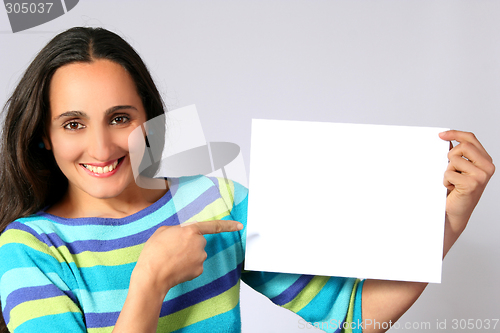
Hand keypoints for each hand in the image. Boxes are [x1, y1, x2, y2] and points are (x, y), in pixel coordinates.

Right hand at [133, 220, 242, 296]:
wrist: (152, 276)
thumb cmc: (154, 252)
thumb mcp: (163, 231)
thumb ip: (177, 229)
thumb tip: (182, 235)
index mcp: (191, 230)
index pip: (214, 226)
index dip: (228, 225)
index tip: (240, 225)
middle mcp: (200, 244)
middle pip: (198, 241)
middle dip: (189, 244)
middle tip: (172, 248)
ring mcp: (201, 258)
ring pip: (196, 254)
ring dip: (186, 255)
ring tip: (170, 258)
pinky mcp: (199, 270)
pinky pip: (195, 265)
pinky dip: (187, 266)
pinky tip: (175, 267)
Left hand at [439, 130, 494, 252]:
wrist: (455, 212)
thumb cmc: (455, 190)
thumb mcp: (458, 168)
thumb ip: (457, 154)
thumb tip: (446, 138)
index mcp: (485, 160)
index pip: (471, 139)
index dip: (455, 134)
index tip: (441, 135)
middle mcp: (487, 167)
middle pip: (463, 146)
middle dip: (450, 156)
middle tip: (450, 169)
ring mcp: (481, 176)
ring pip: (454, 160)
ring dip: (447, 171)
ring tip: (452, 181)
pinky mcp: (472, 184)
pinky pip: (449, 173)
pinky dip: (445, 180)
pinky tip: (452, 188)